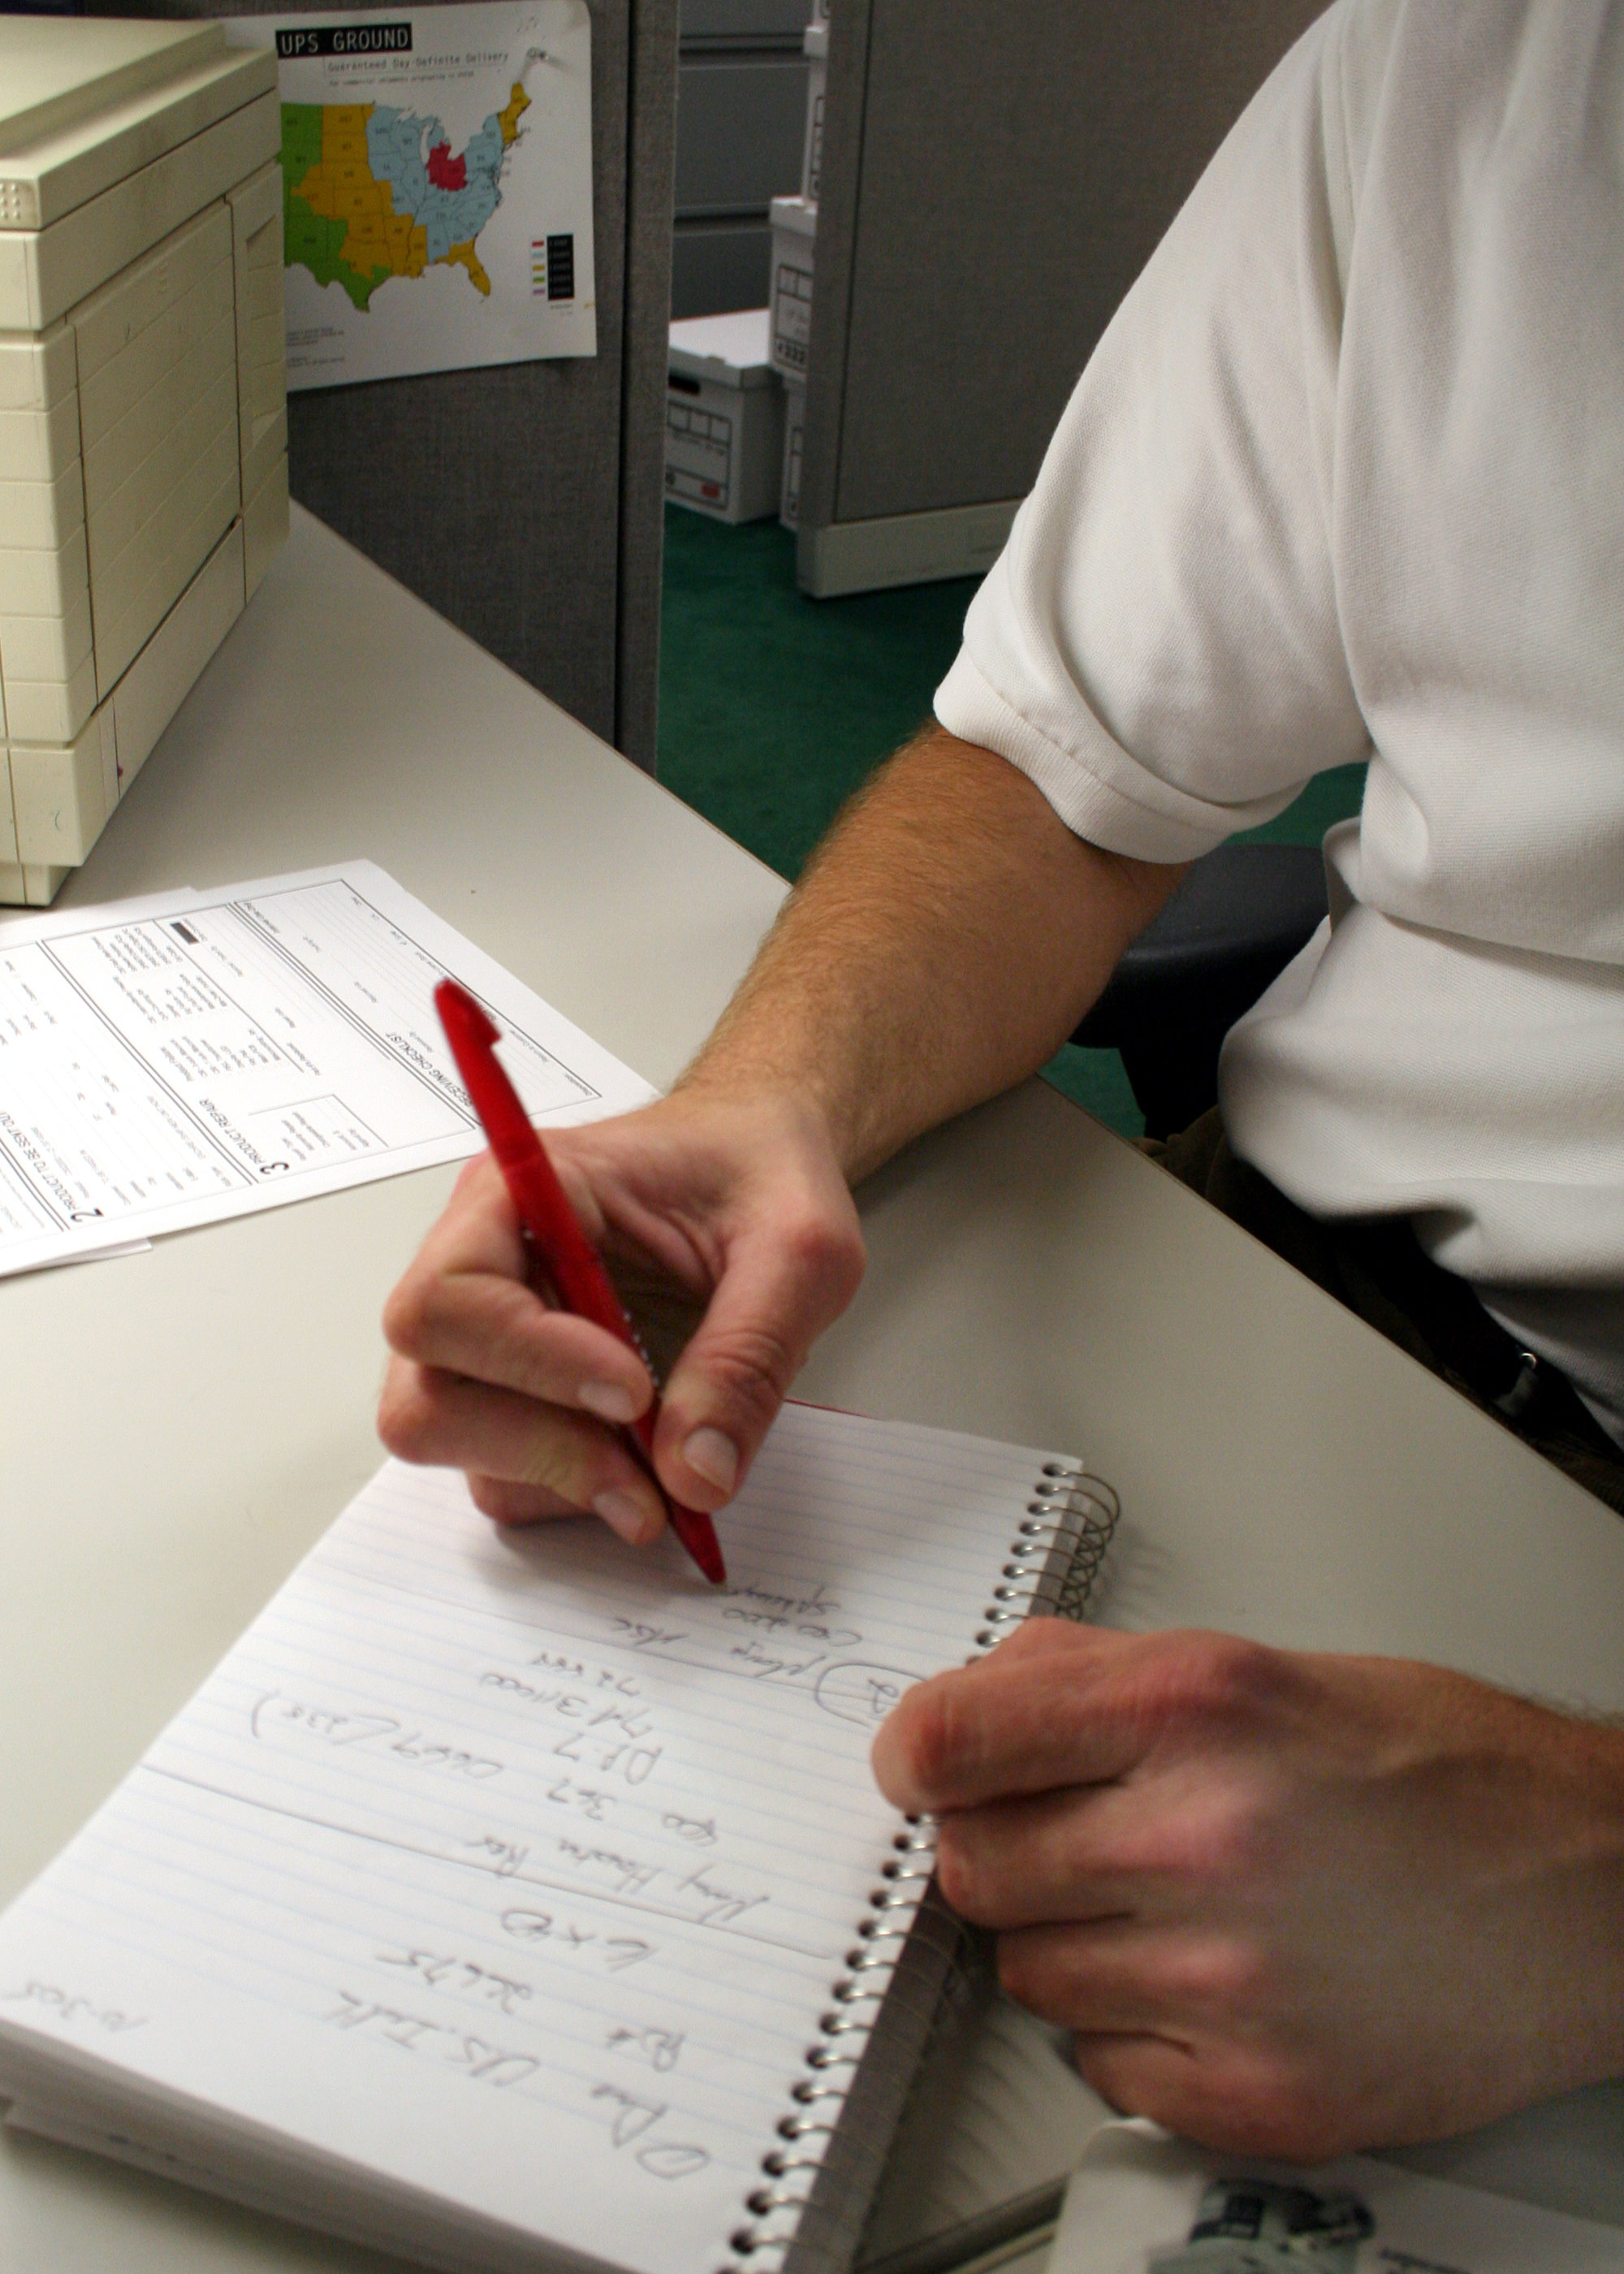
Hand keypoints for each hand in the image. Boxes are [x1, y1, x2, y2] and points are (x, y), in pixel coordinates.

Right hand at [378, 1090, 863, 1541]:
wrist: (762, 1170)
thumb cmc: (762, 1170)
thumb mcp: (798, 1246)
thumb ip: (749, 1354)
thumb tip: (695, 1473)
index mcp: (522, 1191)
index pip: (450, 1296)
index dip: (529, 1361)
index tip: (632, 1393)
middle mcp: (485, 1263)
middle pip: (426, 1388)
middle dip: (535, 1448)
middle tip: (647, 1479)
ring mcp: (493, 1337)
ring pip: (457, 1442)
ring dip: (557, 1480)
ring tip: (661, 1480)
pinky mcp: (521, 1393)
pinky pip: (504, 1472)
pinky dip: (570, 1493)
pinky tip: (646, 1469)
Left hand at [872, 1619, 1623, 2157]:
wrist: (1590, 1891)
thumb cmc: (1444, 1773)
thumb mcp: (1262, 1668)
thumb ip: (1100, 1674)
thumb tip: (983, 1697)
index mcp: (1192, 1710)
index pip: (952, 1739)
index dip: (918, 1755)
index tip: (921, 1769)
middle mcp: (1198, 1839)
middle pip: (974, 1865)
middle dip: (1004, 1846)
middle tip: (1074, 1835)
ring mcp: (1225, 1979)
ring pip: (1027, 1972)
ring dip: (1070, 1940)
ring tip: (1170, 1906)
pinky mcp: (1257, 2093)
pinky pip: (1100, 2066)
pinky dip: (1133, 2029)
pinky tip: (1211, 1979)